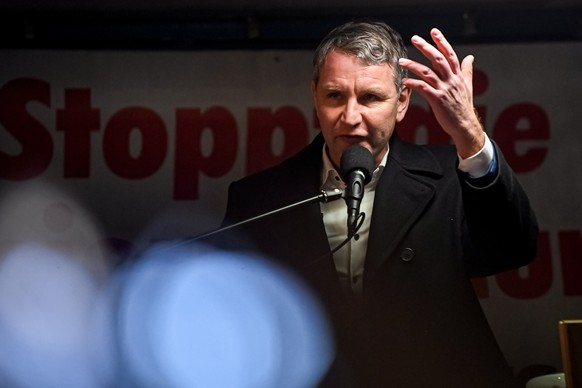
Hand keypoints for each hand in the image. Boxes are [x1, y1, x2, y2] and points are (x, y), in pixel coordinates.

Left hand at [398, 28, 483, 158]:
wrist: (464, 124)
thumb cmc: (463, 106)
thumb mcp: (467, 85)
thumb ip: (466, 70)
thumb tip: (470, 57)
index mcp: (458, 75)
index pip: (450, 54)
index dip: (442, 42)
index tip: (433, 31)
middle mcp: (452, 80)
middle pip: (438, 59)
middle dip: (426, 47)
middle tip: (414, 39)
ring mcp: (444, 89)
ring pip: (428, 72)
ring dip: (413, 65)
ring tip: (401, 61)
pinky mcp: (438, 100)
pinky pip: (423, 88)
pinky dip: (413, 83)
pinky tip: (405, 81)